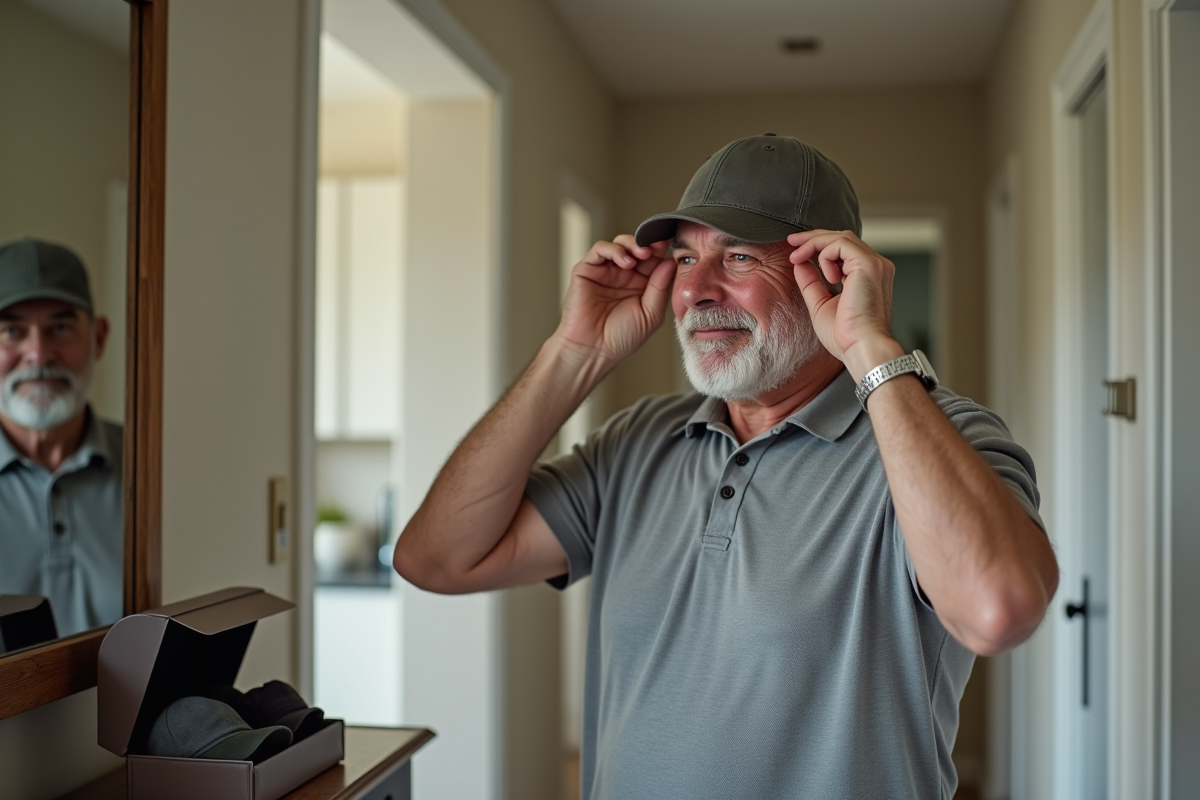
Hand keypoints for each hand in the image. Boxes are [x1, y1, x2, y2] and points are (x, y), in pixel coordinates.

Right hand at [555, 234, 675, 369]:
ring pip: (620, 244)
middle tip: (657, 247)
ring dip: (633, 244)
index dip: (662, 251)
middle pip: (638, 247)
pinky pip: (600, 249)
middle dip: (649, 244)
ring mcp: (605, 271)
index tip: (671, 246)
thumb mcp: (650, 314)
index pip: (654, 260)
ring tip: (642, 254)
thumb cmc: (621, 338)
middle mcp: (624, 276)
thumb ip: (660, 287)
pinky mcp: (587, 270)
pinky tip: (626, 261)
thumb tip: (670, 261)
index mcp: (642, 285)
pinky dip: (614, 249)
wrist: (592, 350)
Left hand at [788, 230, 901, 379]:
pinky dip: (825, 254)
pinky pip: (841, 244)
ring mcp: (874, 264)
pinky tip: (825, 276)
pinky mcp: (869, 264)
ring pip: (841, 237)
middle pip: (843, 238)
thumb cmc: (847, 336)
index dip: (818, 245)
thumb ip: (812, 282)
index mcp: (867, 276)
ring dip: (815, 244)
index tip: (797, 252)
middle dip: (814, 238)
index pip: (843, 250)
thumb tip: (800, 264)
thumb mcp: (821, 303)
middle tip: (792, 242)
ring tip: (798, 258)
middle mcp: (875, 267)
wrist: (861, 347)